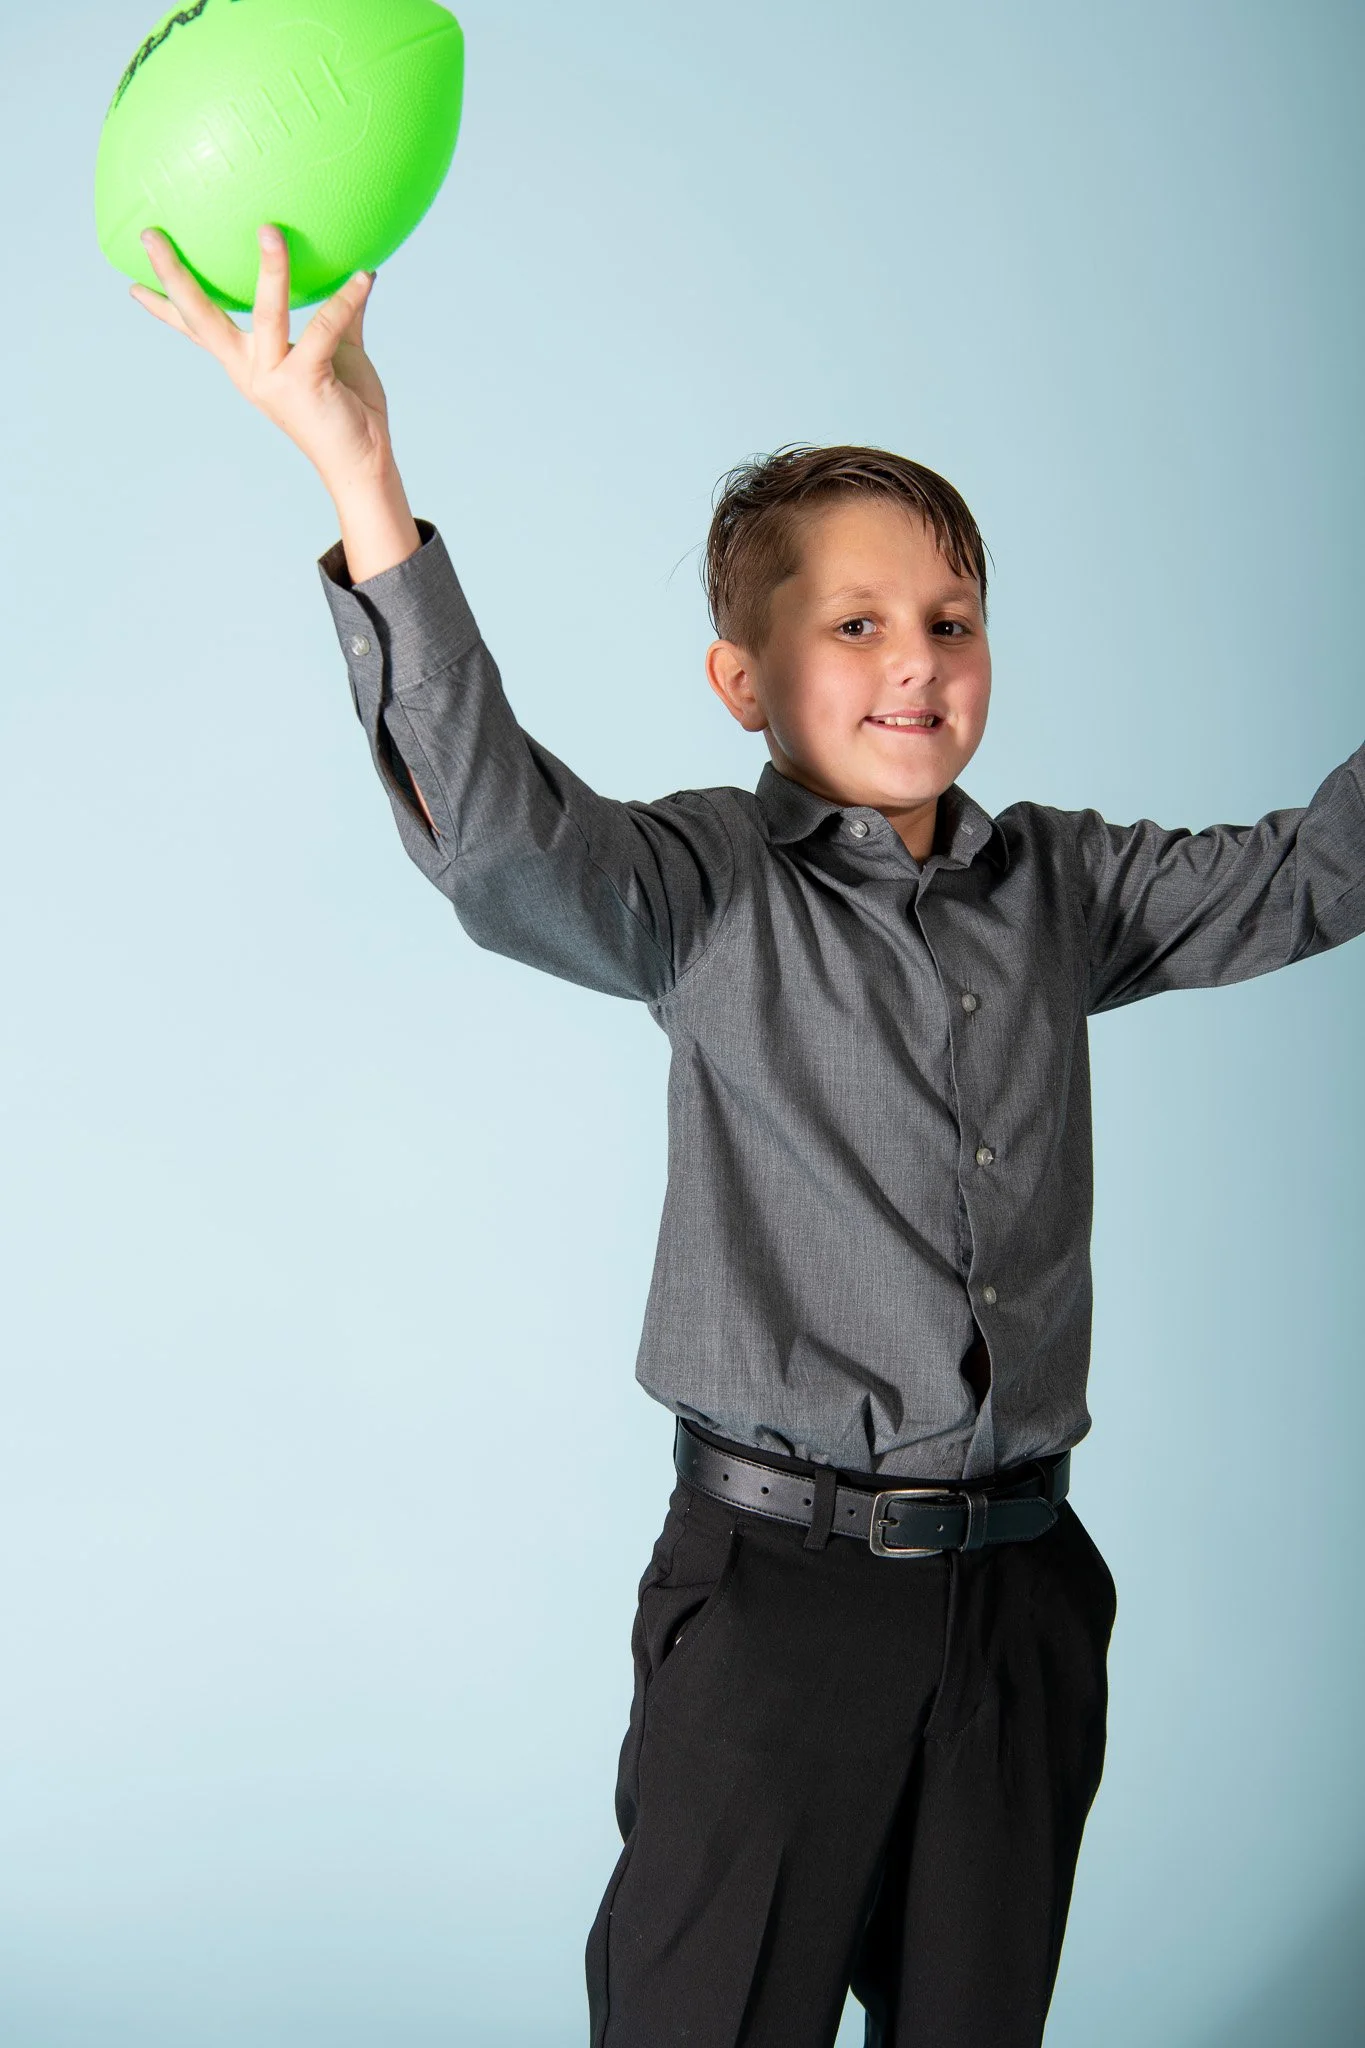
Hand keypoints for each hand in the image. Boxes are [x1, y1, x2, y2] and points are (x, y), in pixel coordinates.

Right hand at [129, 224, 393, 493]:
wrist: (363, 463)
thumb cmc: (346, 410)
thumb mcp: (335, 355)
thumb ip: (336, 317)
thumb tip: (356, 272)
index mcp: (248, 364)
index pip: (197, 330)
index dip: (164, 308)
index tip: (132, 284)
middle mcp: (251, 370)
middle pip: (202, 317)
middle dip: (173, 275)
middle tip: (149, 235)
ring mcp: (273, 377)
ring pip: (264, 312)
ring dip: (270, 268)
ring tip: (268, 231)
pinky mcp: (302, 381)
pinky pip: (324, 326)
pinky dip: (346, 299)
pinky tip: (365, 277)